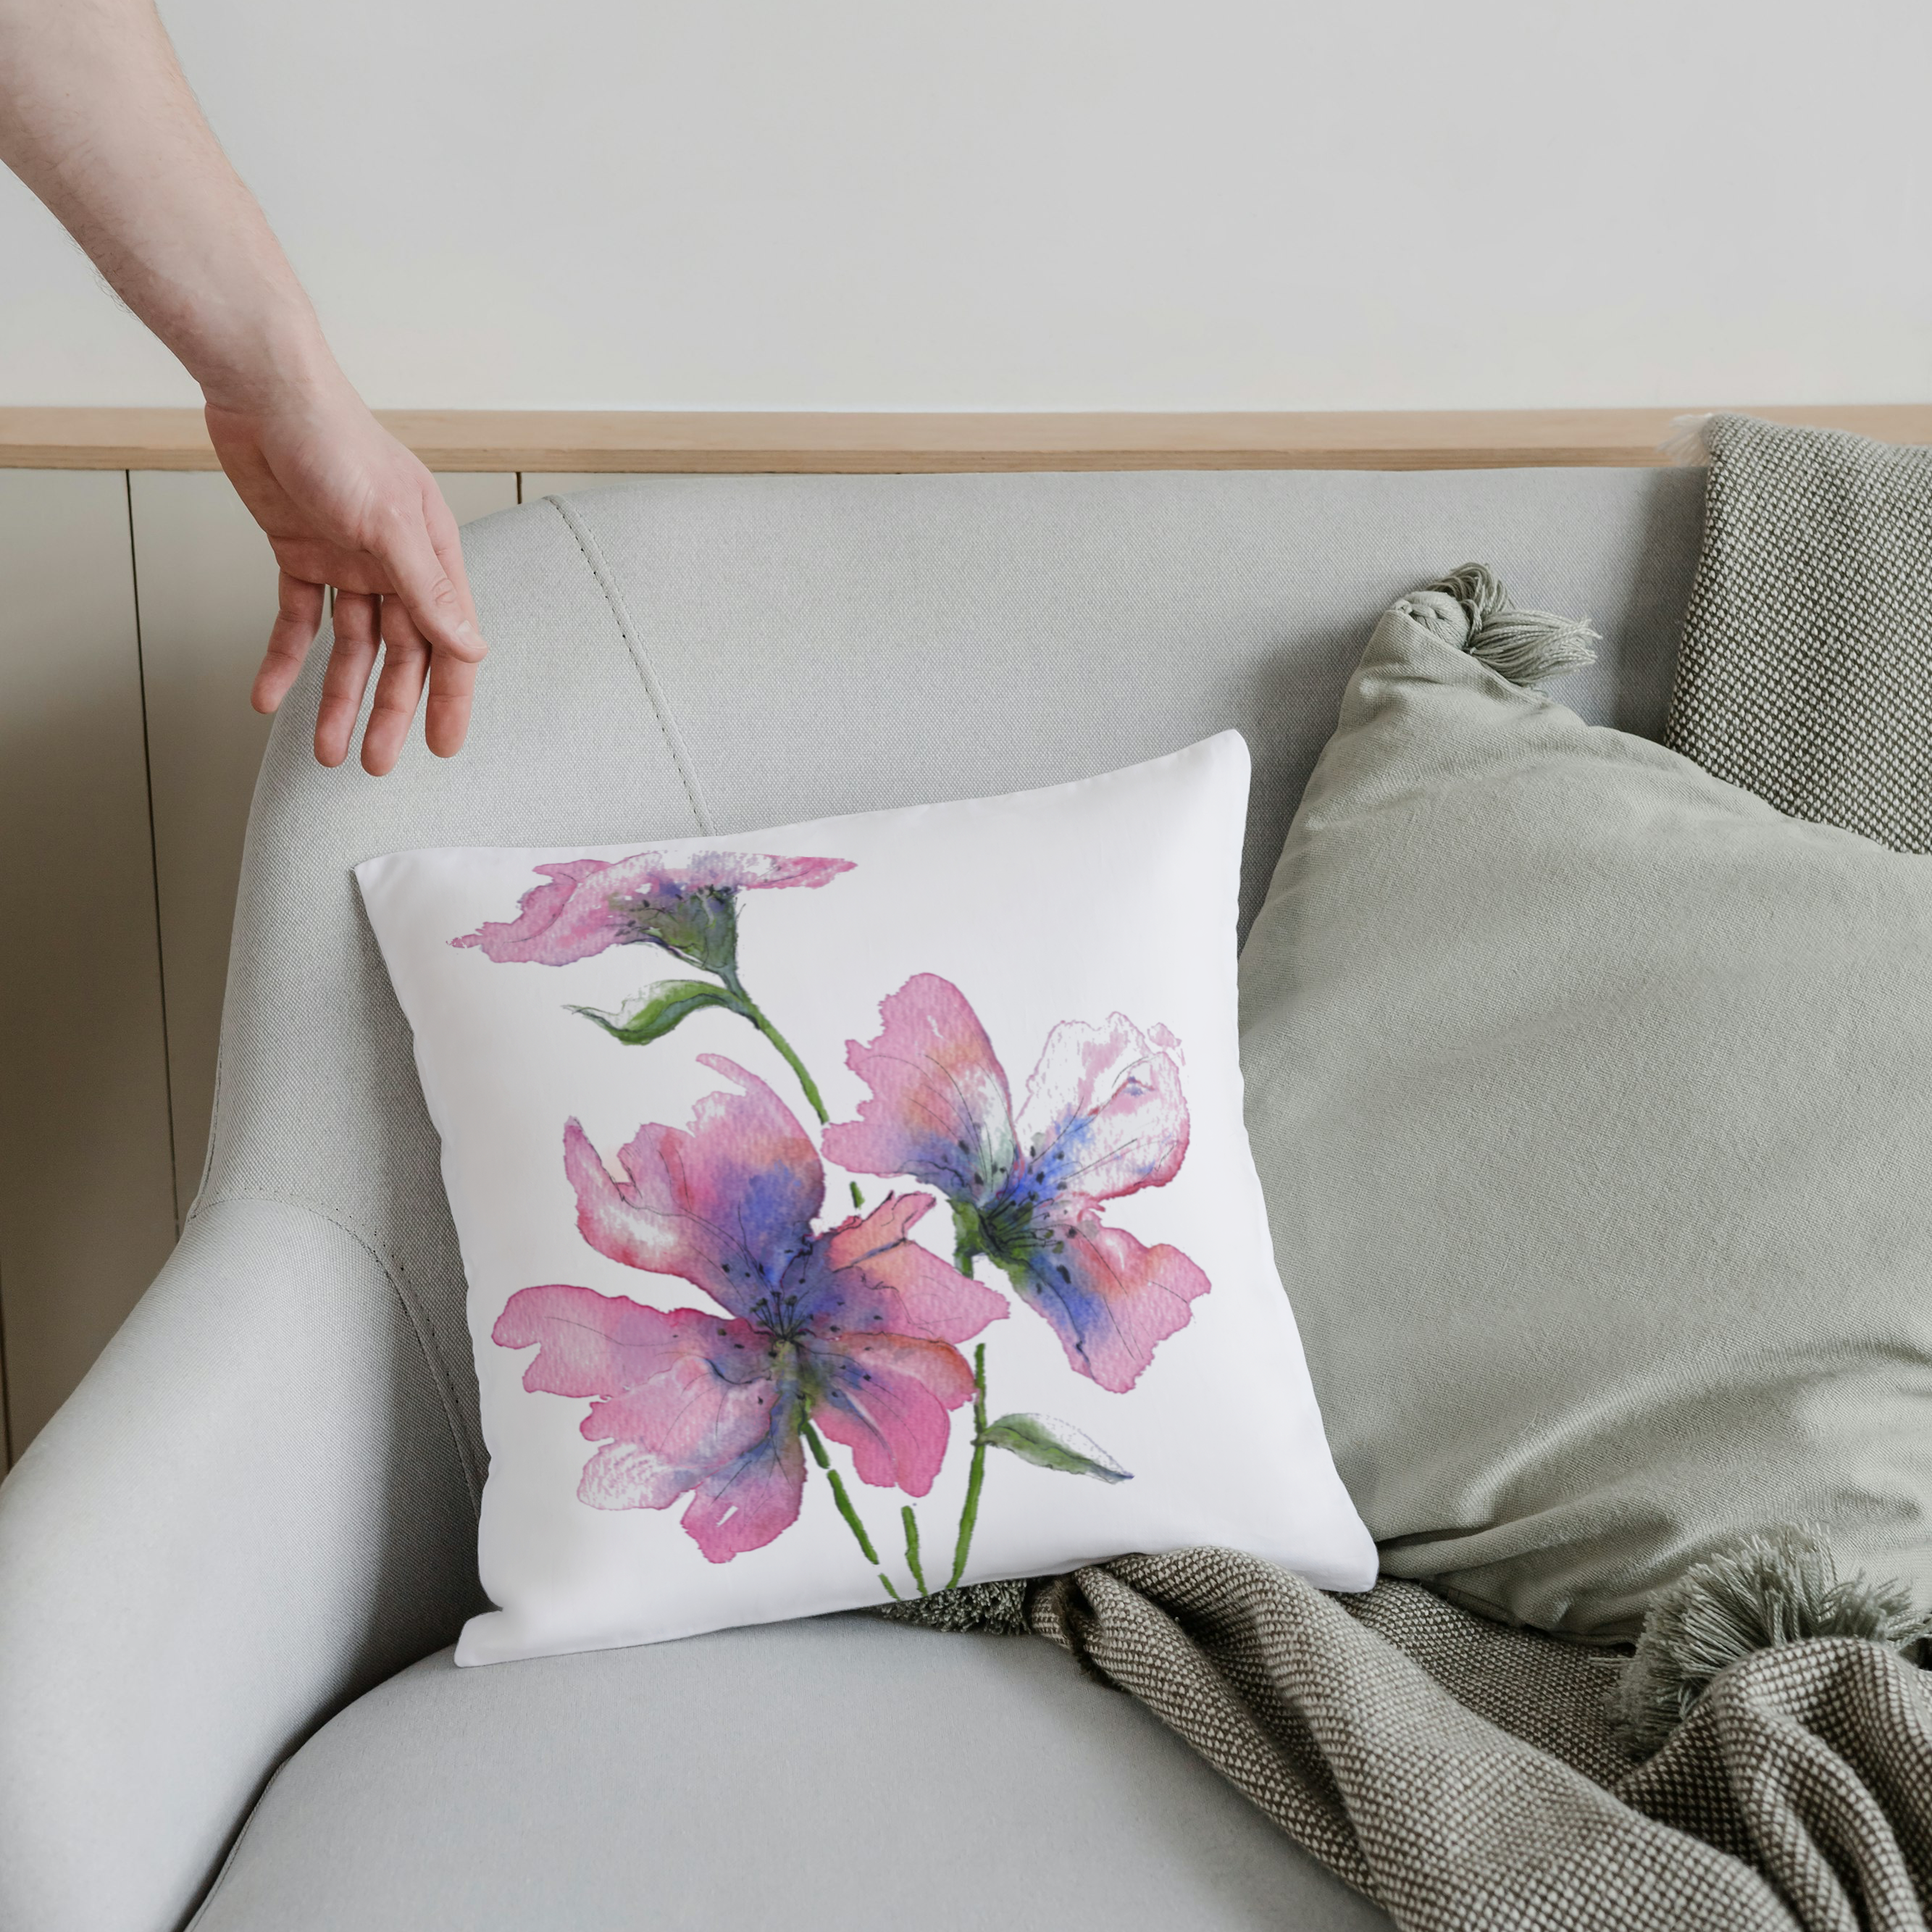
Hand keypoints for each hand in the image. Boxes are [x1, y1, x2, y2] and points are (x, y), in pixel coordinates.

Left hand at [207, 380, 487, 775]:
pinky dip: (283, 658)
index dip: (449, 697)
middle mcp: (394, 565)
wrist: (261, 392)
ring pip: (348, 648)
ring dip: (337, 698)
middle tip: (374, 762)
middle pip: (398, 654)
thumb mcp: (389, 523)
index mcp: (430, 556)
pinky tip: (269, 695)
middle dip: (388, 710)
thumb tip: (471, 648)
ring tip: (326, 749)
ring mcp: (347, 562)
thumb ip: (428, 590)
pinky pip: (296, 621)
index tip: (442, 748)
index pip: (449, 641)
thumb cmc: (336, 440)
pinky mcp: (299, 556)